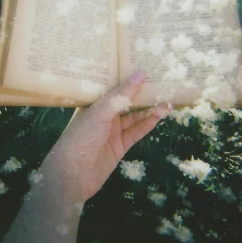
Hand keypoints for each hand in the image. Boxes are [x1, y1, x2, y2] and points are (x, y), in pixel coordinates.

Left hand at [41, 72, 171, 202]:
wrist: (74, 174)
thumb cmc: (81, 137)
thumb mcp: (100, 112)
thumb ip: (121, 96)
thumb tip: (140, 74)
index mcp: (94, 104)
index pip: (114, 88)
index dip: (129, 79)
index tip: (146, 68)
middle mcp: (104, 116)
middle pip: (127, 102)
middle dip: (143, 95)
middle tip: (162, 85)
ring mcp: (112, 131)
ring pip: (135, 118)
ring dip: (150, 111)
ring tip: (167, 101)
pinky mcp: (120, 146)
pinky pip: (136, 132)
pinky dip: (147, 125)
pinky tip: (159, 116)